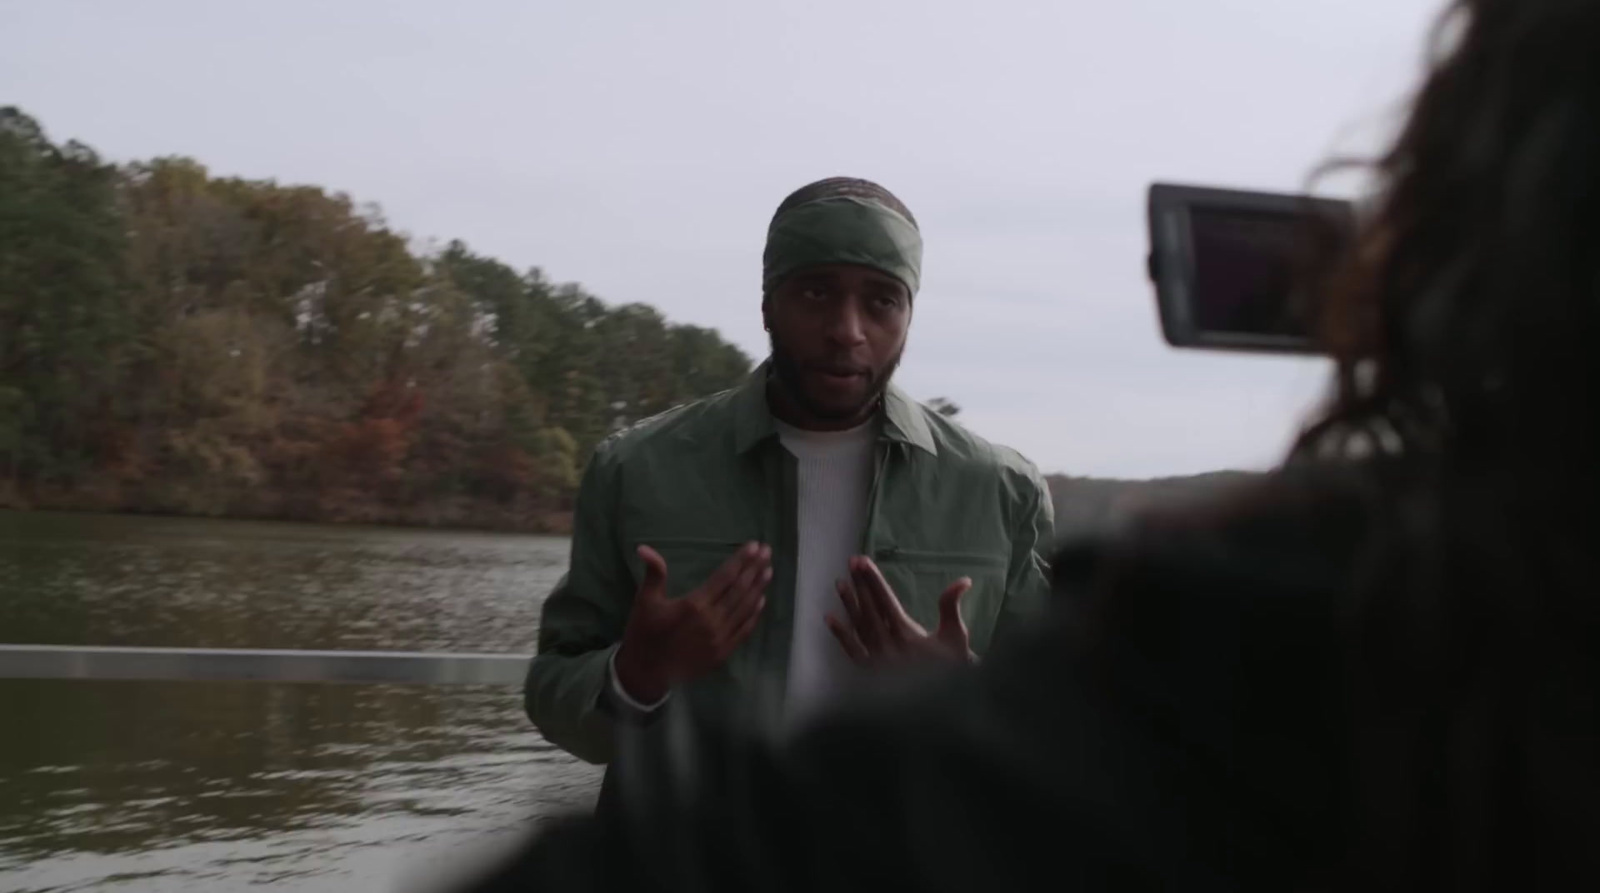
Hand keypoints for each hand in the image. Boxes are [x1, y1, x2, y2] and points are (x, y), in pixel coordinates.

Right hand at [613, 542, 771, 703]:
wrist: (646, 672)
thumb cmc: (644, 633)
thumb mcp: (645, 601)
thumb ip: (654, 573)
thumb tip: (644, 547)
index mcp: (694, 605)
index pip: (725, 577)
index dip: (741, 560)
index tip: (754, 546)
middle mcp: (712, 620)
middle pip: (740, 590)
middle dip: (754, 569)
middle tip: (767, 552)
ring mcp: (720, 638)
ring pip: (745, 609)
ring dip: (758, 588)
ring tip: (768, 571)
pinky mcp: (723, 653)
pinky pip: (744, 630)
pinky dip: (754, 615)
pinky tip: (761, 601)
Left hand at [825, 555, 976, 666]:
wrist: (946, 701)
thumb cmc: (952, 666)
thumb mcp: (955, 635)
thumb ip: (951, 606)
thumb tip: (963, 581)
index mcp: (907, 633)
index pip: (886, 600)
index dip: (874, 580)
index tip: (863, 562)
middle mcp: (888, 644)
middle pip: (870, 609)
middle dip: (860, 585)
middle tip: (851, 563)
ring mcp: (876, 659)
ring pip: (859, 627)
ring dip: (849, 604)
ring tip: (840, 583)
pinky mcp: (870, 672)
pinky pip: (852, 651)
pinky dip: (840, 635)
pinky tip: (829, 619)